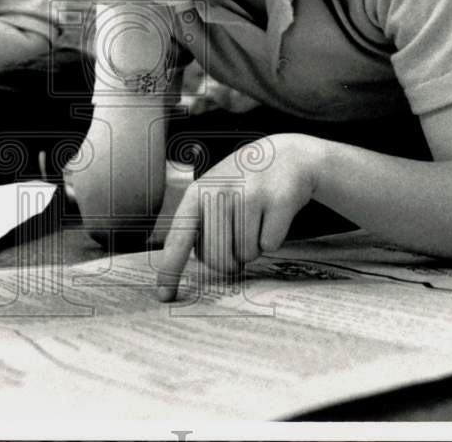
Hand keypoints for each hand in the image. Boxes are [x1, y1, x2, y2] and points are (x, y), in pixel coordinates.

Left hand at [154, 133, 322, 301]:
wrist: (286, 156)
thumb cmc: (244, 183)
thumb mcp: (214, 192)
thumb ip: (200, 224)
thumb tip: (199, 265)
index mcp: (197, 193)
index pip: (178, 238)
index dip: (170, 269)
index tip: (165, 296)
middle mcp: (220, 192)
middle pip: (218, 259)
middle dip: (229, 260)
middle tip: (237, 240)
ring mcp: (250, 195)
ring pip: (246, 255)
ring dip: (252, 247)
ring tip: (255, 219)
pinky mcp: (278, 201)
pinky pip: (270, 246)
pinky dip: (272, 239)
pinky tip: (272, 215)